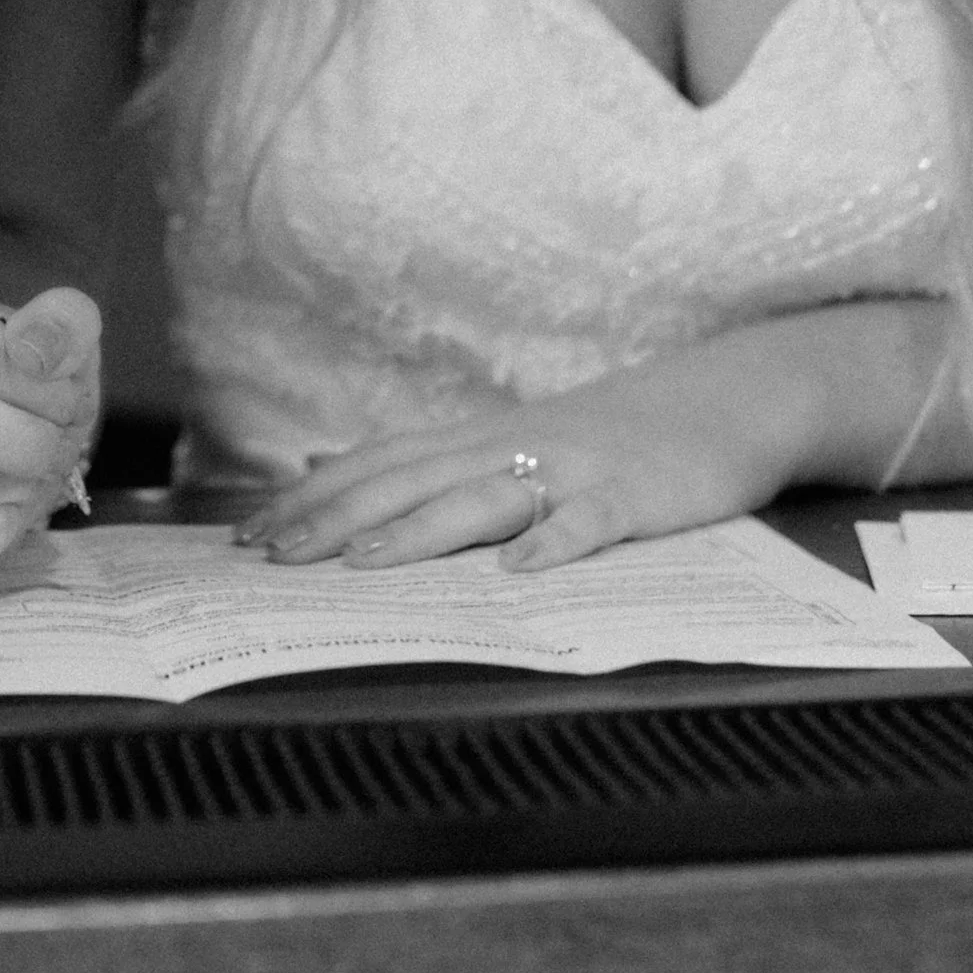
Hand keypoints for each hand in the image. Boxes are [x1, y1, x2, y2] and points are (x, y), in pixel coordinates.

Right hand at [0, 275, 99, 579]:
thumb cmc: (6, 368)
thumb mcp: (43, 326)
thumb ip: (60, 322)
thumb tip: (37, 354)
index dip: (36, 387)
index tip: (65, 400)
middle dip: (22, 441)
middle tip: (56, 447)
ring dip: (6, 487)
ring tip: (34, 475)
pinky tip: (6, 512)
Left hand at [234, 336, 807, 572]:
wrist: (720, 402)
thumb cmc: (605, 434)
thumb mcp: (504, 437)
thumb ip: (418, 456)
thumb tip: (325, 460)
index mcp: (479, 439)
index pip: (380, 465)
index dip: (314, 498)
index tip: (252, 535)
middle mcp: (513, 446)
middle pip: (412, 480)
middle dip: (338, 518)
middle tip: (274, 556)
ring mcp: (574, 467)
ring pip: (483, 496)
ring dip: (420, 530)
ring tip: (363, 563)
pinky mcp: (633, 495)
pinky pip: (589, 520)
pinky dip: (553, 541)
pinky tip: (519, 571)